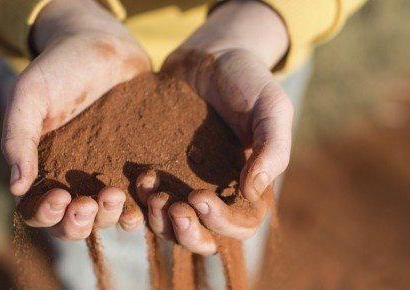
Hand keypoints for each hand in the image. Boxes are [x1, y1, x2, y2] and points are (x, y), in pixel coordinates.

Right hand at [5, 0, 149, 239]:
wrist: (103, 46)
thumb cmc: (58, 69)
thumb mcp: (30, 97)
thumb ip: (18, 138)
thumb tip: (15, 187)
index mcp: (42, 172)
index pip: (38, 213)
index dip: (46, 215)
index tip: (58, 197)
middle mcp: (74, 183)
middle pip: (74, 225)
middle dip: (80, 222)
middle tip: (90, 203)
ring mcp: (108, 177)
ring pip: (108, 218)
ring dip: (110, 216)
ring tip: (115, 194)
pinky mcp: (137, 168)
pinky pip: (140, 197)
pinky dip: (143, 203)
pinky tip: (147, 194)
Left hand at [145, 0, 291, 253]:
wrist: (212, 55)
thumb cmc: (250, 81)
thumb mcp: (273, 109)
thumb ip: (272, 150)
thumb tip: (251, 193)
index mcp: (249, 189)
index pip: (240, 228)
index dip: (220, 223)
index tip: (199, 197)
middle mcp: (216, 194)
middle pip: (202, 239)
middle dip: (186, 232)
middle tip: (174, 207)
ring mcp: (184, 185)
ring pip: (170, 227)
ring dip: (159, 220)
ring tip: (150, 190)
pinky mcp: (158, 170)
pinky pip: (145, 200)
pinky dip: (139, 200)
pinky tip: (137, 178)